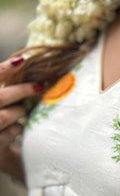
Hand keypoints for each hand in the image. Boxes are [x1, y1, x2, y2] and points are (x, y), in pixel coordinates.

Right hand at [0, 56, 42, 179]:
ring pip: (4, 117)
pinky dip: (17, 128)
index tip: (21, 61)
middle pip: (0, 97)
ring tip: (23, 110)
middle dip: (21, 91)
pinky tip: (18, 127)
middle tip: (39, 87)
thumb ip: (5, 88)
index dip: (3, 69)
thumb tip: (21, 64)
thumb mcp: (2, 101)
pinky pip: (9, 134)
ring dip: (19, 112)